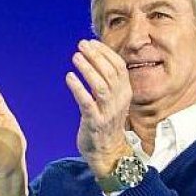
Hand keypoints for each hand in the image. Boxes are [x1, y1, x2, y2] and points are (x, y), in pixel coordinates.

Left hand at [64, 39, 131, 177]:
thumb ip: (106, 81)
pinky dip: (78, 88)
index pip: (119, 66)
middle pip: (110, 73)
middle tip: (81, 45)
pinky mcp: (95, 122)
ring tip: (75, 57)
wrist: (108, 152)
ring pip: (101, 86)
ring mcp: (108, 112)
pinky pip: (87, 103)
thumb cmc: (106, 122)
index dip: (105, 52)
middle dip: (96, 56)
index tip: (90, 42)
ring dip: (88, 69)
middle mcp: (120, 100)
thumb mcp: (112, 100)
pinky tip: (69, 77)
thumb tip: (94, 58)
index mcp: (125, 92)